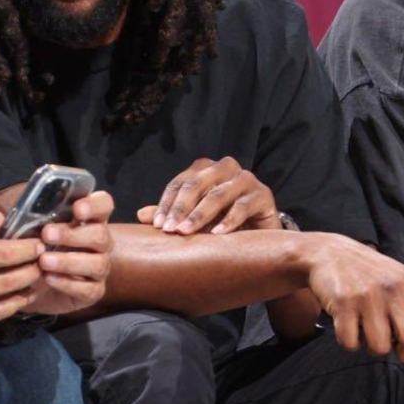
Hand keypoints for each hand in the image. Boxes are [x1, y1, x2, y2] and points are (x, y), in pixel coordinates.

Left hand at [26, 191, 115, 315]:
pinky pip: (88, 289)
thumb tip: (1, 217)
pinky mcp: (94, 291)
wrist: (30, 287)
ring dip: (69, 261)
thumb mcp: (26, 233)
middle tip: (47, 235)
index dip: (94, 205)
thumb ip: (25, 221)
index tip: (77, 209)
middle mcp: (98, 243)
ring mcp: (99, 268)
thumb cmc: (32, 252)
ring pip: (98, 263)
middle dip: (73, 234)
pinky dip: (67, 283)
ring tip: (44, 262)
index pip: (103, 205)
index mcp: (86, 221)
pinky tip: (48, 279)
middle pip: (101, 235)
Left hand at [138, 157, 279, 234]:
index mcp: (206, 169)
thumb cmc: (224, 221)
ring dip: (200, 215)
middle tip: (170, 230)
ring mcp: (246, 179)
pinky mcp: (263, 195)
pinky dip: (228, 222)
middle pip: (197, 184)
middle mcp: (225, 168)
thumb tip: (140, 215)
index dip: (167, 203)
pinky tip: (216, 235)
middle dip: (181, 208)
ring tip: (187, 232)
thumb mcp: (195, 218)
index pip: (181, 182)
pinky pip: (243, 206)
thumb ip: (172, 214)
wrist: (262, 232)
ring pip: (219, 194)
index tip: (158, 226)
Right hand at [296, 233, 403, 364]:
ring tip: (367, 330)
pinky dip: (350, 343)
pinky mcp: (344, 304)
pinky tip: (348, 327)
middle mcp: (394, 290)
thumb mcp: (399, 277)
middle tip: (399, 351)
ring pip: (380, 347)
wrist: (329, 252)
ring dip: (373, 347)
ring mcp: (368, 297)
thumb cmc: (369, 271)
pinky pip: (351, 343)